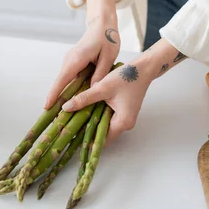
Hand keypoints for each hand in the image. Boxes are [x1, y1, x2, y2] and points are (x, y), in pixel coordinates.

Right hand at [45, 0, 119, 108]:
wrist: (102, 25)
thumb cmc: (107, 38)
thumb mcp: (108, 56)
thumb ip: (100, 73)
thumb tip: (92, 90)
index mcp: (77, 59)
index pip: (62, 79)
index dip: (54, 94)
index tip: (46, 106)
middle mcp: (69, 60)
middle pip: (60, 83)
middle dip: (56, 99)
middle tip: (54, 118)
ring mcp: (70, 61)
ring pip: (64, 81)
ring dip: (63, 95)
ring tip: (62, 113)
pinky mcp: (73, 62)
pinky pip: (69, 78)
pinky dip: (69, 88)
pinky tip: (72, 100)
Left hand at [61, 39, 187, 143]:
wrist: (143, 69)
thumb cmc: (126, 77)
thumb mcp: (102, 88)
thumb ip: (84, 98)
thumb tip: (66, 107)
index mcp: (122, 122)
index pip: (101, 139)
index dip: (86, 139)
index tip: (72, 137)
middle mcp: (125, 124)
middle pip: (103, 134)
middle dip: (87, 132)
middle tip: (70, 129)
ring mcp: (125, 119)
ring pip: (105, 126)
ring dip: (92, 123)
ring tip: (74, 121)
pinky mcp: (124, 112)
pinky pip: (108, 119)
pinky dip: (98, 116)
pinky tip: (86, 111)